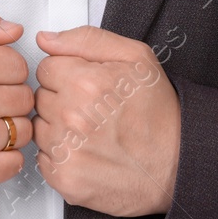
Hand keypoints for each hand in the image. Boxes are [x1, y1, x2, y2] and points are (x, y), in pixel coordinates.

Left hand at [32, 25, 179, 216]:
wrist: (177, 163)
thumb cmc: (159, 113)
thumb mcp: (135, 56)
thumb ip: (86, 39)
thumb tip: (46, 39)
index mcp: (86, 83)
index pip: (45, 68)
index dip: (67, 73)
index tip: (85, 84)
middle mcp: (72, 117)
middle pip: (41, 97)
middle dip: (62, 99)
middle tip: (93, 108)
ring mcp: (67, 151)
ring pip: (39, 128)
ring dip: (58, 128)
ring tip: (90, 131)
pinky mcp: (65, 179)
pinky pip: (43, 158)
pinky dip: (60, 155)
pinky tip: (86, 151)